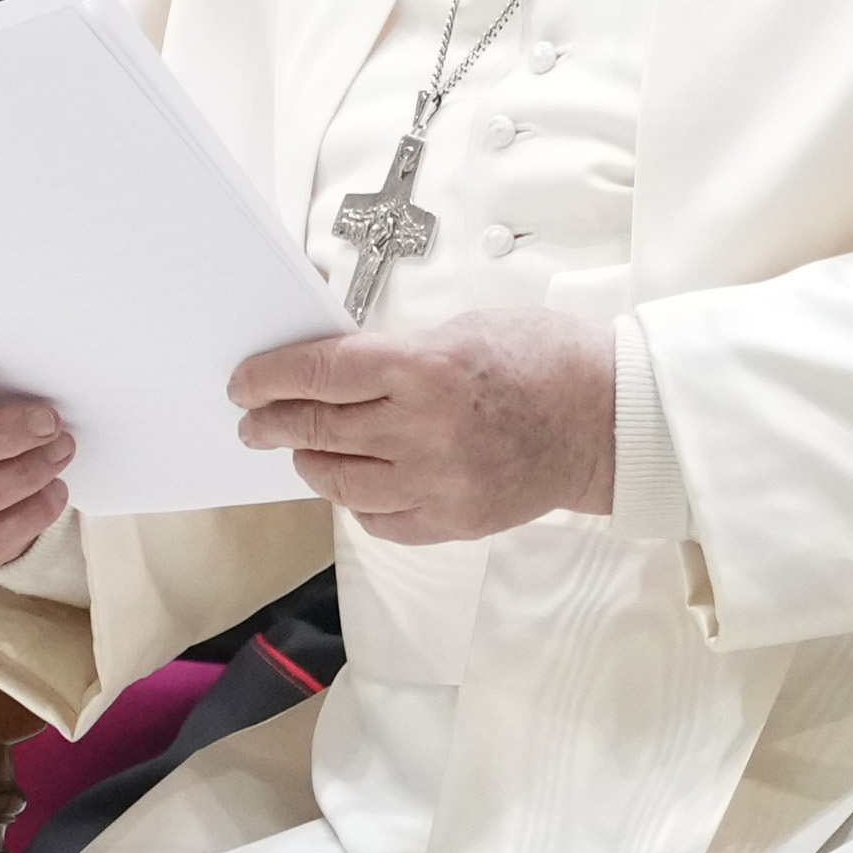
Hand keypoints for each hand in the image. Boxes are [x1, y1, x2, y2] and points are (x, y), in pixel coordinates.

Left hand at [228, 312, 619, 546]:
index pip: (318, 374)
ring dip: (311, 461)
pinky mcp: (450, 522)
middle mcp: (423, 431)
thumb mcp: (463, 330)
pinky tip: (355, 480)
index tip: (245, 384)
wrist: (608, 421)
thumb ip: (396, 354)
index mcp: (425, 369)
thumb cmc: (545, 362)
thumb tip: (336, 372)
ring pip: (338, 480)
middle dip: (274, 422)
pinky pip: (377, 519)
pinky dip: (355, 499)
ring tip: (304, 448)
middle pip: (318, 427)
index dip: (269, 378)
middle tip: (255, 421)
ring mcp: (436, 484)